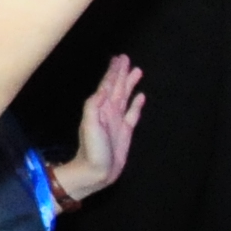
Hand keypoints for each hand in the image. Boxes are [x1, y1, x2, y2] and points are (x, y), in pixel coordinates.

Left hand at [54, 55, 143, 204]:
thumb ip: (94, 106)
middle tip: (126, 59)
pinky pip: (133, 113)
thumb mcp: (89, 125)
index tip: (119, 59)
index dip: (113, 72)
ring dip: (130, 84)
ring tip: (137, 71)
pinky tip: (141, 96)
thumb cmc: (91, 149)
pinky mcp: (125, 131)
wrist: (96, 171)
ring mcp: (117, 121)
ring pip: (126, 96)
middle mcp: (108, 111)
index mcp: (100, 108)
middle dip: (121, 73)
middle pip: (117, 87)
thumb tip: (104, 90)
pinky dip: (136, 104)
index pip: (108, 85)